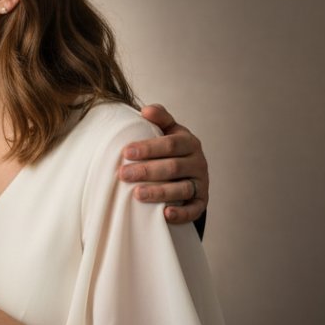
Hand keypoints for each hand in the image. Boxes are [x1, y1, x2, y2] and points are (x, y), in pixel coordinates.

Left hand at [120, 104, 209, 224]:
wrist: (188, 171)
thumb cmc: (170, 149)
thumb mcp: (167, 131)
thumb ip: (159, 118)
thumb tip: (145, 110)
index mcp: (189, 142)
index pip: (170, 144)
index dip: (149, 147)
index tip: (126, 152)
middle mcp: (198, 162)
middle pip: (173, 167)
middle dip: (147, 171)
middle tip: (123, 174)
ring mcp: (201, 183)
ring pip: (182, 189)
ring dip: (159, 192)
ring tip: (137, 194)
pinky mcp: (201, 202)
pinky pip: (194, 210)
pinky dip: (181, 214)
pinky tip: (165, 215)